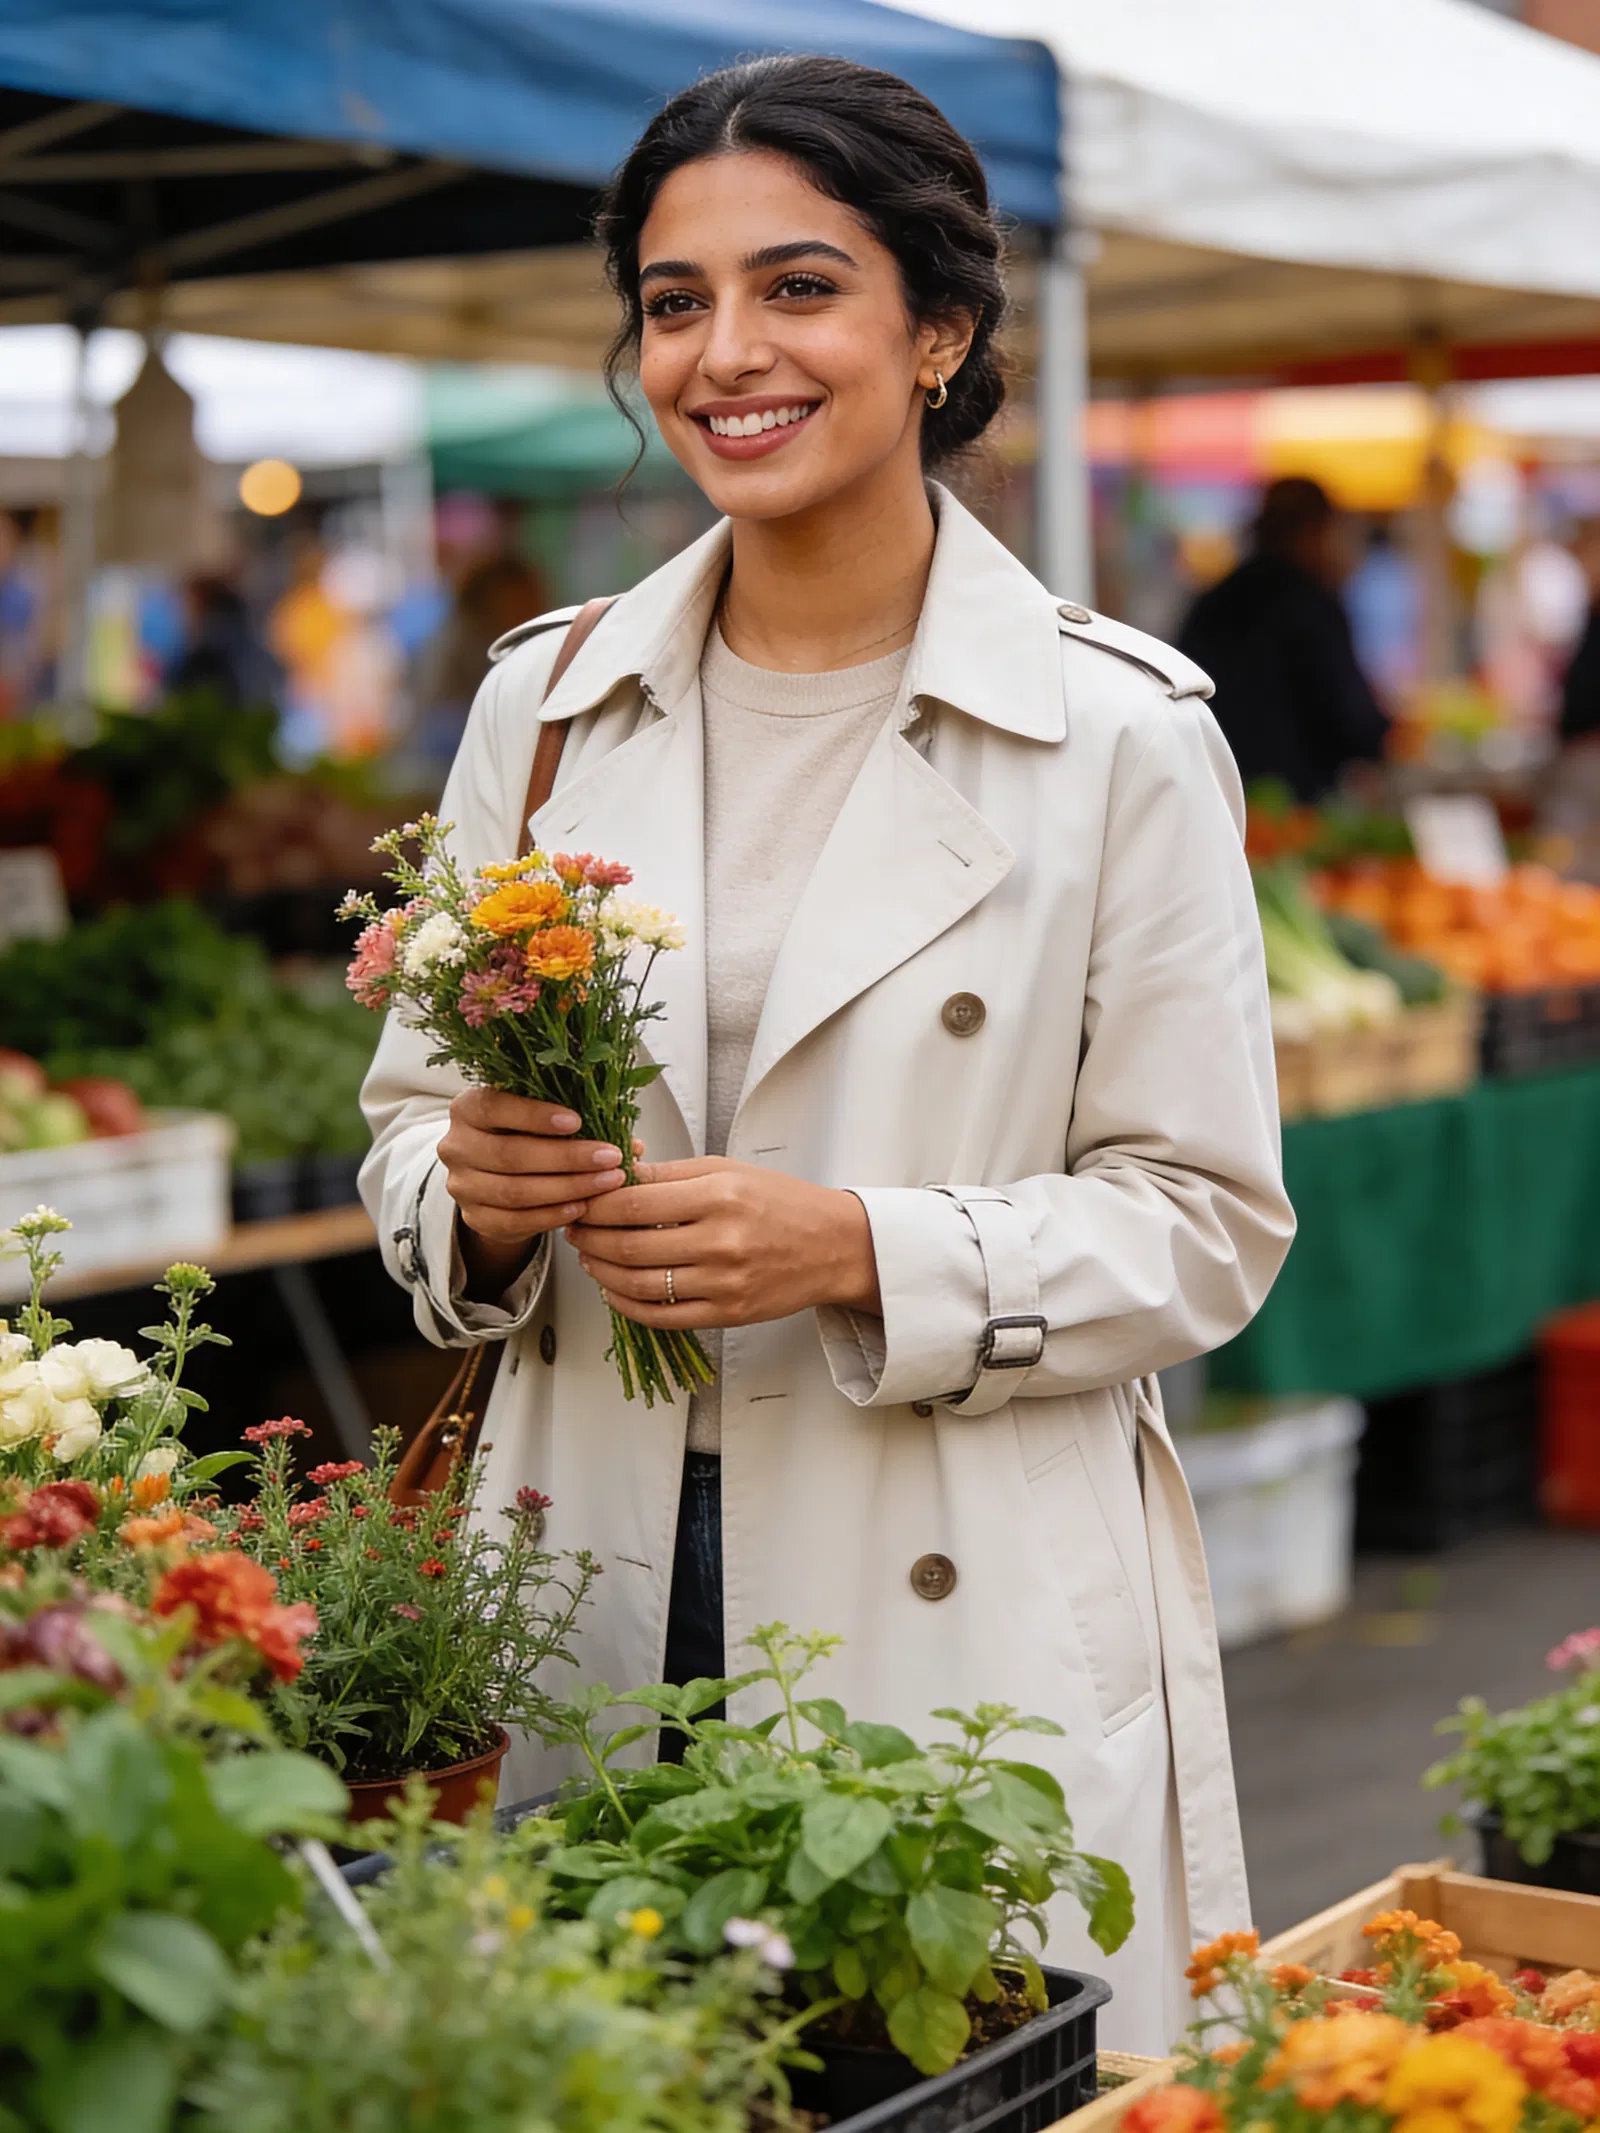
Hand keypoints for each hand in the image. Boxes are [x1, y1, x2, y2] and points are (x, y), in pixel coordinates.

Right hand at [438, 1089, 632, 1296]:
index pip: (494, 1107)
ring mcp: (461, 1186)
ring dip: (568, 1187)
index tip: (577, 1121)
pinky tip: (582, 1206)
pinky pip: (516, 1221)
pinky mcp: (475, 1218)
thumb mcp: (543, 1117)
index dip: (535, 1115)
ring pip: (515, 1191)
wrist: (497, 1177)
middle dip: (566, 1157)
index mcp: (467, 1107)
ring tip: (607, 1182)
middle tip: (610, 1157)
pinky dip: (553, 1214)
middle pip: (510, 1154)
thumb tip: (632, 1143)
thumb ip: (577, 1121)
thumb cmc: (526, 1135)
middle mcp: (456, 1145)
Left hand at [565, 1157, 881, 1329]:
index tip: (580, 1199)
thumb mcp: (727, 1170)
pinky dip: (626, 1305)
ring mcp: (724, 1282)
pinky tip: (615, 1290)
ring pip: (637, 1285)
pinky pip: (661, 1316)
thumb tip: (614, 1173)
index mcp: (718, 1195)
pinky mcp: (728, 1314)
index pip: (632, 1202)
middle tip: (575, 1229)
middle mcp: (720, 1240)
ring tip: (590, 1258)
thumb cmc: (780, 1201)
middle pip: (627, 1246)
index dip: (594, 1204)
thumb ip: (669, 1174)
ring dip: (600, 1272)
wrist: (834, 1245)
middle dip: (588, 1238)